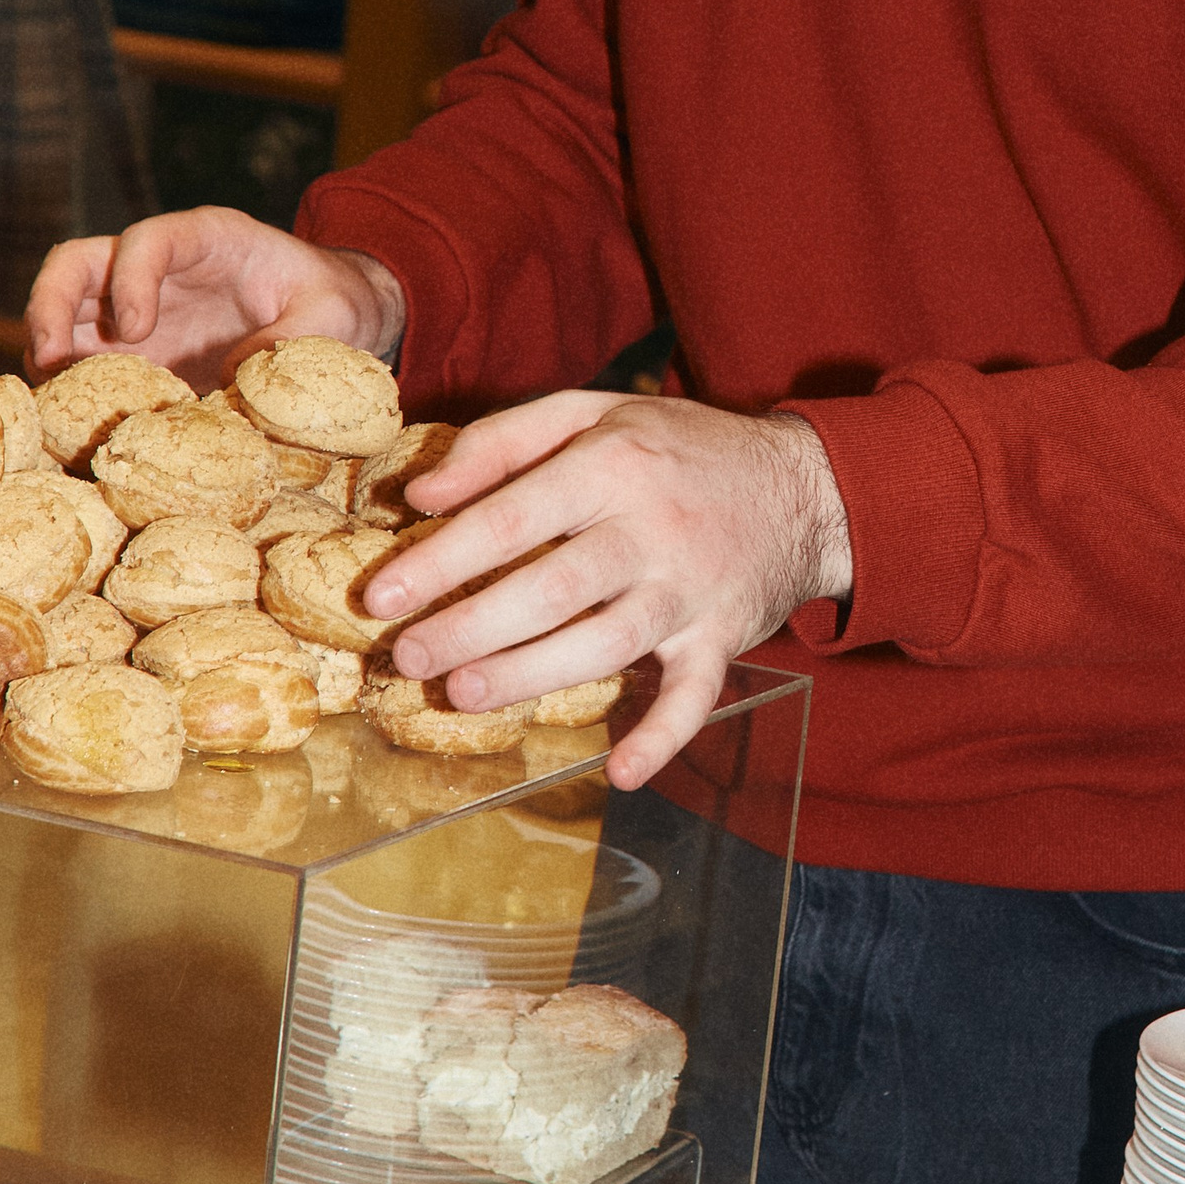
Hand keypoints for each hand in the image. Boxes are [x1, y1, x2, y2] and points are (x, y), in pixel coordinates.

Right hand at [24, 210, 405, 387]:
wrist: (332, 319)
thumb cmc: (333, 305)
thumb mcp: (332, 317)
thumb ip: (289, 340)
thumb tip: (232, 378)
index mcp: (208, 239)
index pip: (149, 239)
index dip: (130, 278)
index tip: (135, 329)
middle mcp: (159, 268)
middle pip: (79, 263)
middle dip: (51, 303)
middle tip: (48, 359)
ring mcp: (139, 308)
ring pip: (66, 310)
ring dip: (48, 349)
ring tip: (50, 399)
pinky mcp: (135, 351)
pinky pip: (86, 359)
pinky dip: (70, 386)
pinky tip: (68, 420)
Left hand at [363, 392, 853, 793]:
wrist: (805, 486)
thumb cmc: (679, 448)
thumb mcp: (595, 412)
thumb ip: (503, 441)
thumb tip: (422, 495)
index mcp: (613, 465)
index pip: (513, 516)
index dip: (441, 560)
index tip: (379, 596)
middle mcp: (653, 528)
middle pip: (553, 587)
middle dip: (471, 628)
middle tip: (410, 658)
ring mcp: (692, 589)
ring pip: (609, 641)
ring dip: (534, 674)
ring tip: (466, 693)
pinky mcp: (726, 637)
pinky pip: (697, 694)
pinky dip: (665, 736)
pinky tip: (623, 771)